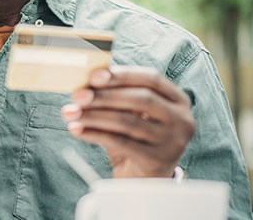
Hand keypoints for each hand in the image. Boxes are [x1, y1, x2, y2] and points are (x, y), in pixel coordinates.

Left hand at [60, 65, 195, 177]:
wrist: (143, 179)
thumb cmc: (134, 138)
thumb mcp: (131, 113)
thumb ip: (116, 95)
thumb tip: (85, 81)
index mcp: (177, 100)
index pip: (152, 78)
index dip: (122, 75)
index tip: (94, 75)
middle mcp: (182, 119)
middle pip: (141, 99)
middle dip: (105, 95)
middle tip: (77, 96)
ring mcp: (173, 141)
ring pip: (128, 121)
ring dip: (94, 115)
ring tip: (70, 112)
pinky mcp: (158, 160)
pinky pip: (120, 142)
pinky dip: (93, 133)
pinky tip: (76, 129)